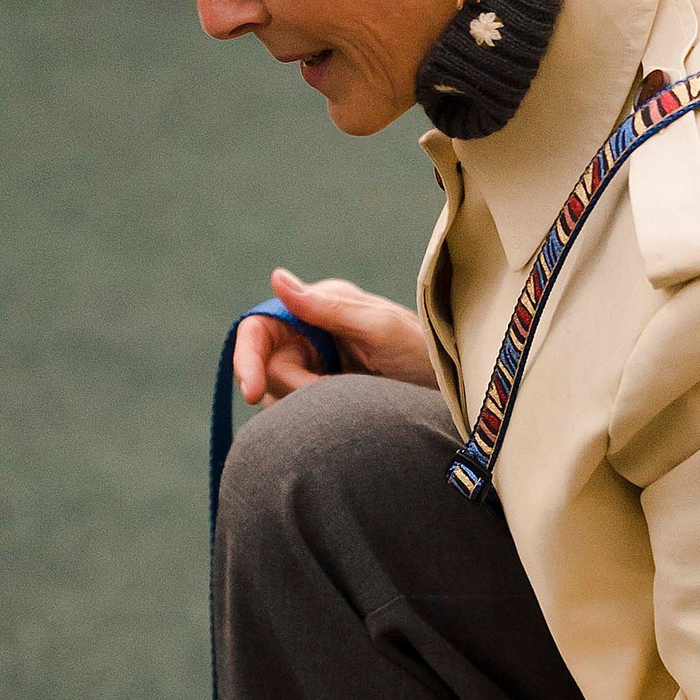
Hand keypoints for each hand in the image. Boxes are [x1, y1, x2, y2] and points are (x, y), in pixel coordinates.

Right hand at [235, 266, 433, 406]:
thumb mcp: (379, 328)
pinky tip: (343, 416)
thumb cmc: (423, 352)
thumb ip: (329, 307)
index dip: (248, 358)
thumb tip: (277, 278)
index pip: (260, 328)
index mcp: (318, 306)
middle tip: (330, 395)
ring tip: (350, 399)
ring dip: (306, 405)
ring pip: (277, 393)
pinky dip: (310, 420)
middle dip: (292, 387)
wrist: (451, 396)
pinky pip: (294, 413)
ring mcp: (314, 365)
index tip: (253, 392)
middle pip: (266, 365)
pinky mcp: (321, 396)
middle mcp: (310, 332)